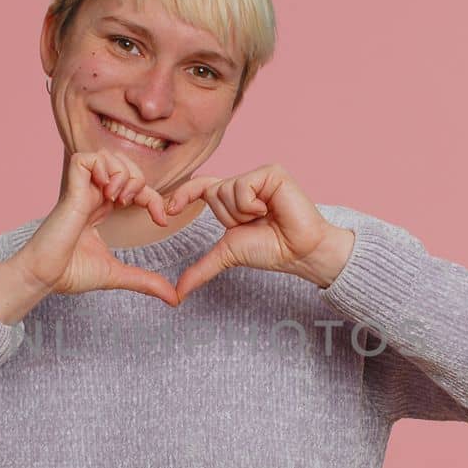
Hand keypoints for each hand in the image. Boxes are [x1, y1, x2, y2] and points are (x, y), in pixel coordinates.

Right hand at [11, 149, 180, 306]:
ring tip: (119, 198)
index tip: (162, 221)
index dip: (154, 198)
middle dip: (139, 179)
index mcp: (102, 208)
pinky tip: (106, 190)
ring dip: (123, 173)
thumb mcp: (118, 275)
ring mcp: (81, 190)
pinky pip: (86, 158)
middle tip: (134, 204)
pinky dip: (102, 167)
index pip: (135, 188)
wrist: (46, 277)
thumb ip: (146, 281)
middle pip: (123, 164)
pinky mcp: (70, 189)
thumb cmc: (71, 274)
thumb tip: (174, 298)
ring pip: (108, 156)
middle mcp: (92, 195)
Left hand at [164, 163, 353, 299]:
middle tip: (254, 224)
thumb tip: (177, 294)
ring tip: (265, 217)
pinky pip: (243, 186)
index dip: (182, 195)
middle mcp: (244, 183)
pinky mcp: (272, 172)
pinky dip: (251, 205)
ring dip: (242, 213)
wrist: (299, 252)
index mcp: (233, 199)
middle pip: (213, 192)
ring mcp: (258, 176)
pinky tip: (270, 209)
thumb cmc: (270, 250)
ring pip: (226, 189)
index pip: (200, 187)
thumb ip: (201, 269)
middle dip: (229, 217)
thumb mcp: (227, 255)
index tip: (168, 212)